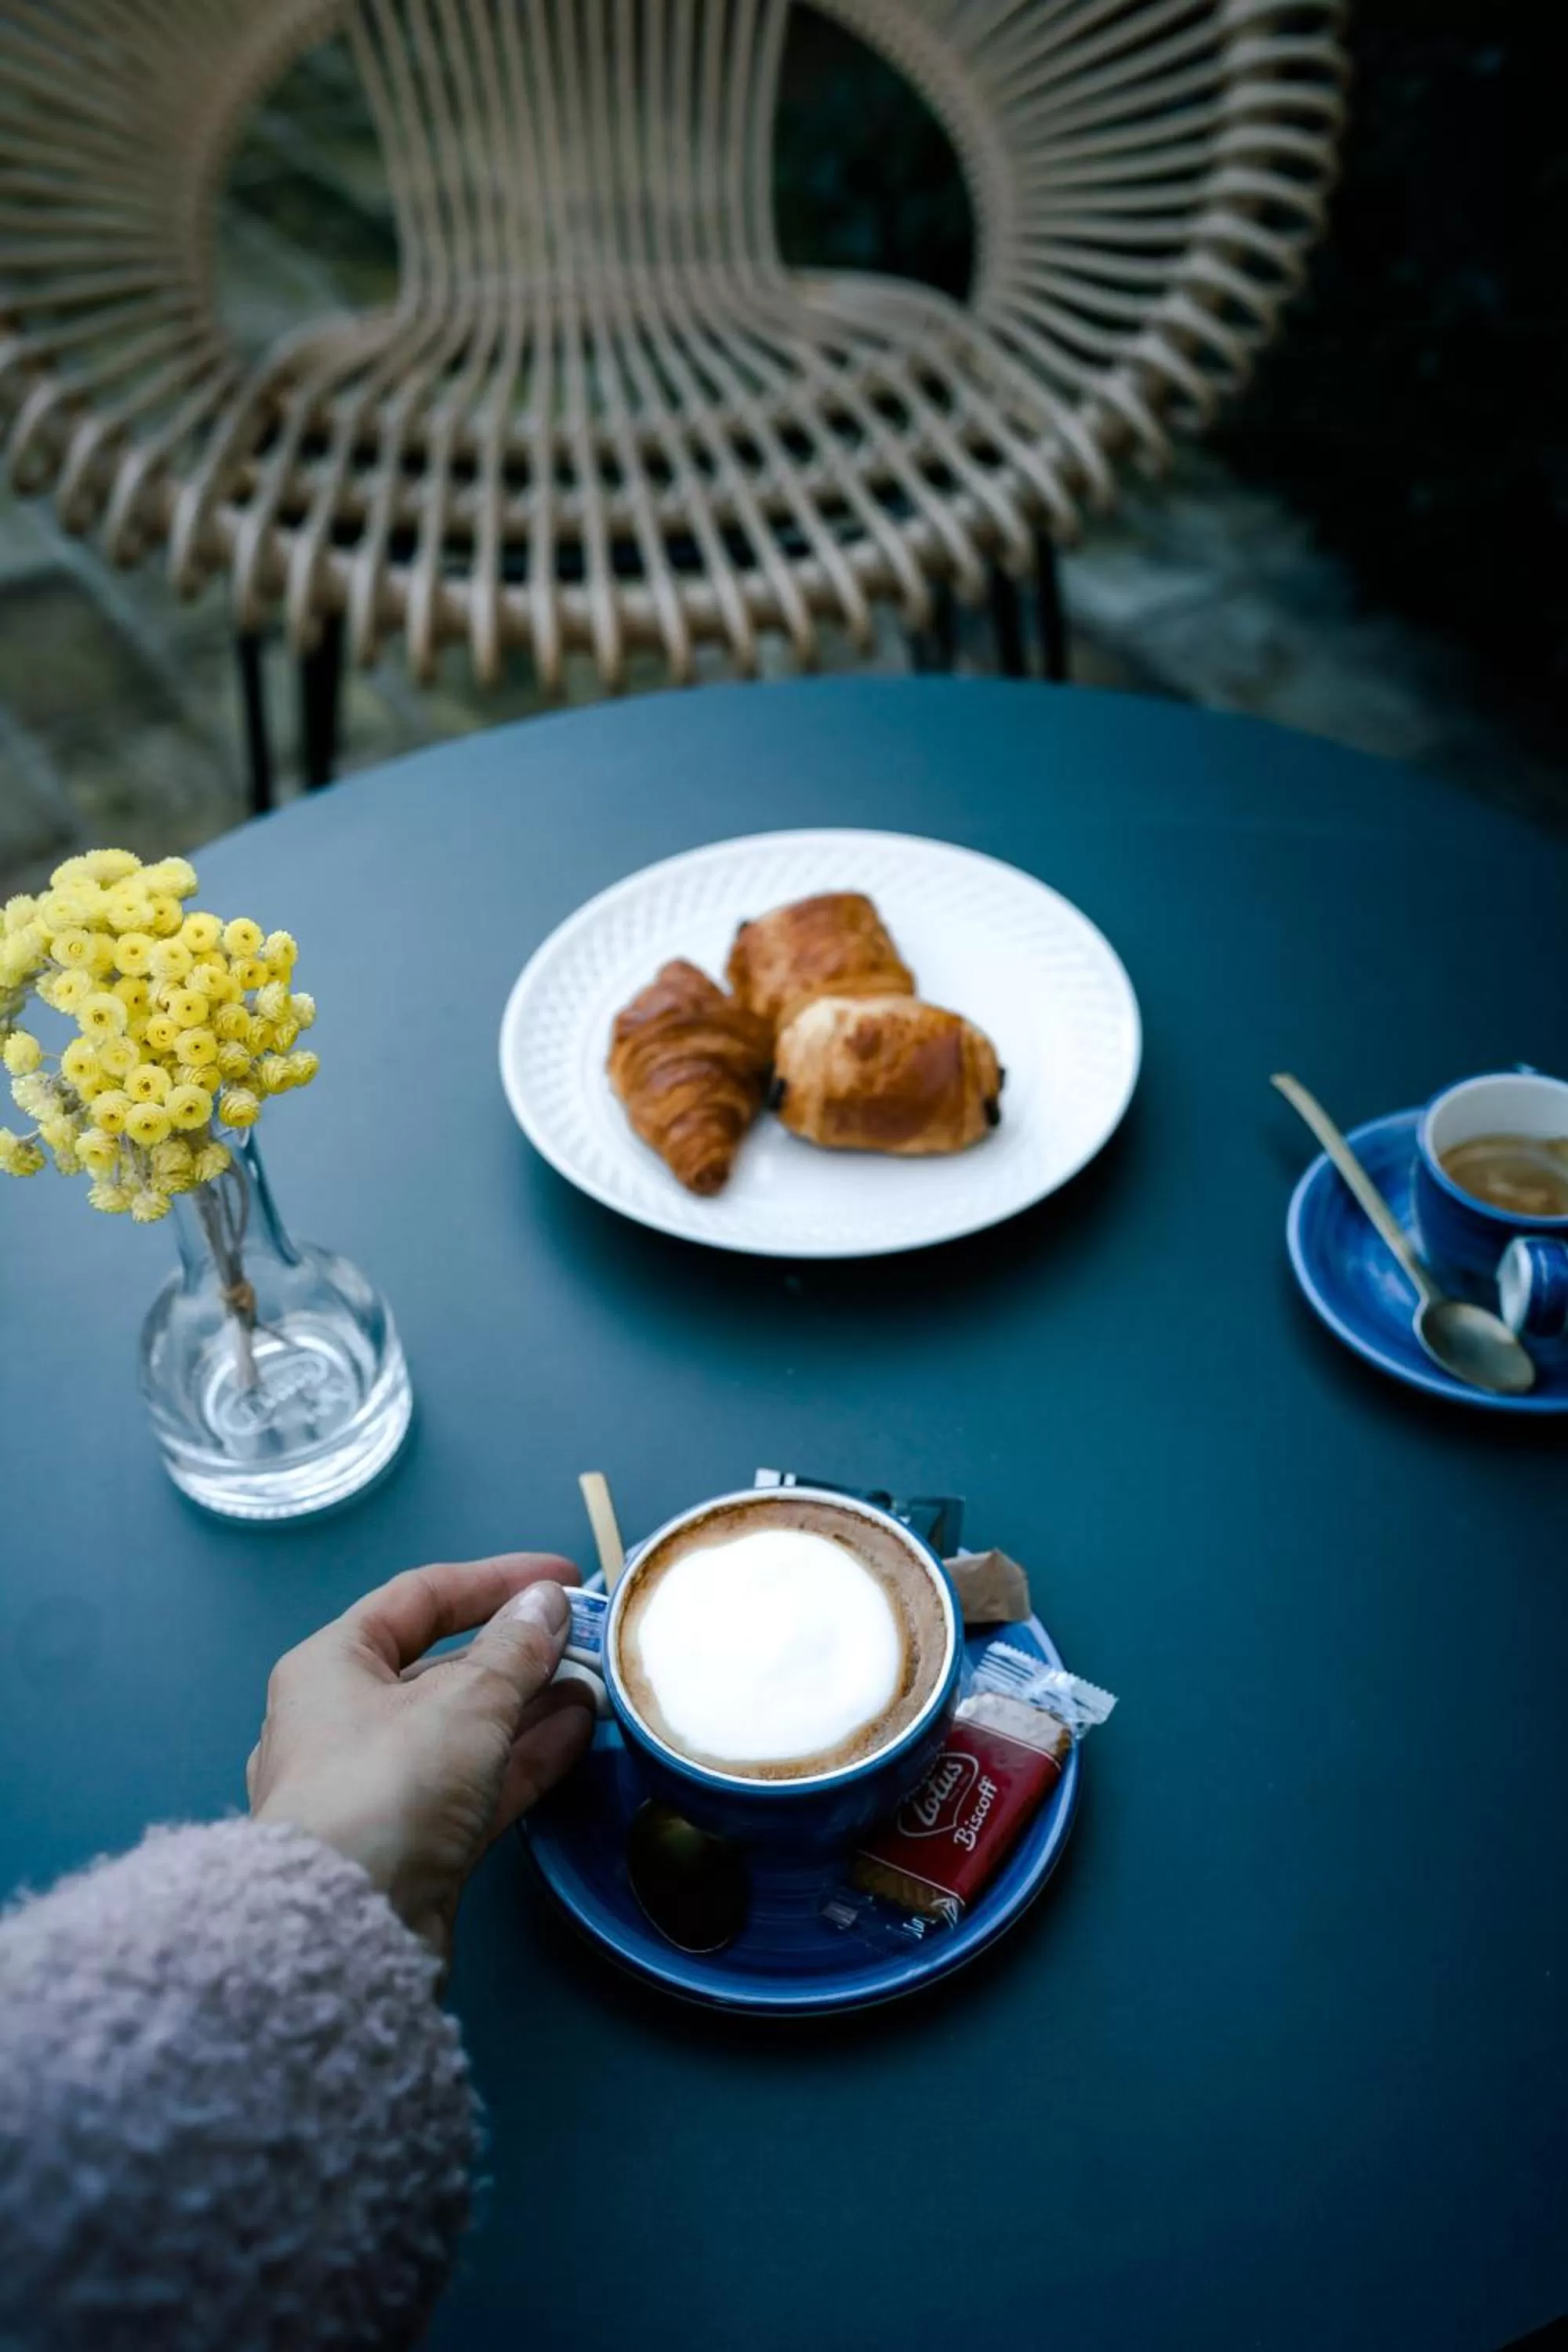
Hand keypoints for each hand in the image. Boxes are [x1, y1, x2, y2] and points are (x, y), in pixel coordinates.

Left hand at [248, 1553, 595, 1965]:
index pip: (419, 1598)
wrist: (346, 1928)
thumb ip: (515, 1648)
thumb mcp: (465, 1700)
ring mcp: (375, 1787)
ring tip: (597, 1686)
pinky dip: (522, 1756)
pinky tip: (577, 1734)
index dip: (495, 1581)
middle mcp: (342, 1720)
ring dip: (530, 1704)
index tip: (563, 1579)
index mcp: (331, 1665)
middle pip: (442, 1667)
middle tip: (588, 1642)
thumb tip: (547, 1604)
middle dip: (519, 1652)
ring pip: (464, 1728)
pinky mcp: (408, 1841)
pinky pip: (473, 1780)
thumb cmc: (388, 1785)